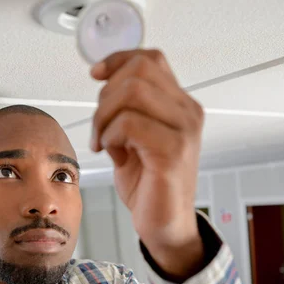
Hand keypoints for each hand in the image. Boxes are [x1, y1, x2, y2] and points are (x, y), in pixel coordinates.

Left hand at [90, 49, 204, 279]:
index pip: (150, 59)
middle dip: (106, 96)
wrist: (165, 224)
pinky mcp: (172, 152)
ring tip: (105, 143)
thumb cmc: (149, 183)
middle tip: (100, 128)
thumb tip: (104, 77)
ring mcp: (183, 131)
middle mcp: (187, 112)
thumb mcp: (135, 137)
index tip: (96, 75)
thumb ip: (128, 107)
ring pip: (132, 91)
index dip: (118, 60)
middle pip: (138, 70)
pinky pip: (129, 123)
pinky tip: (115, 155)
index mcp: (180, 105)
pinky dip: (111, 136)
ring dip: (105, 117)